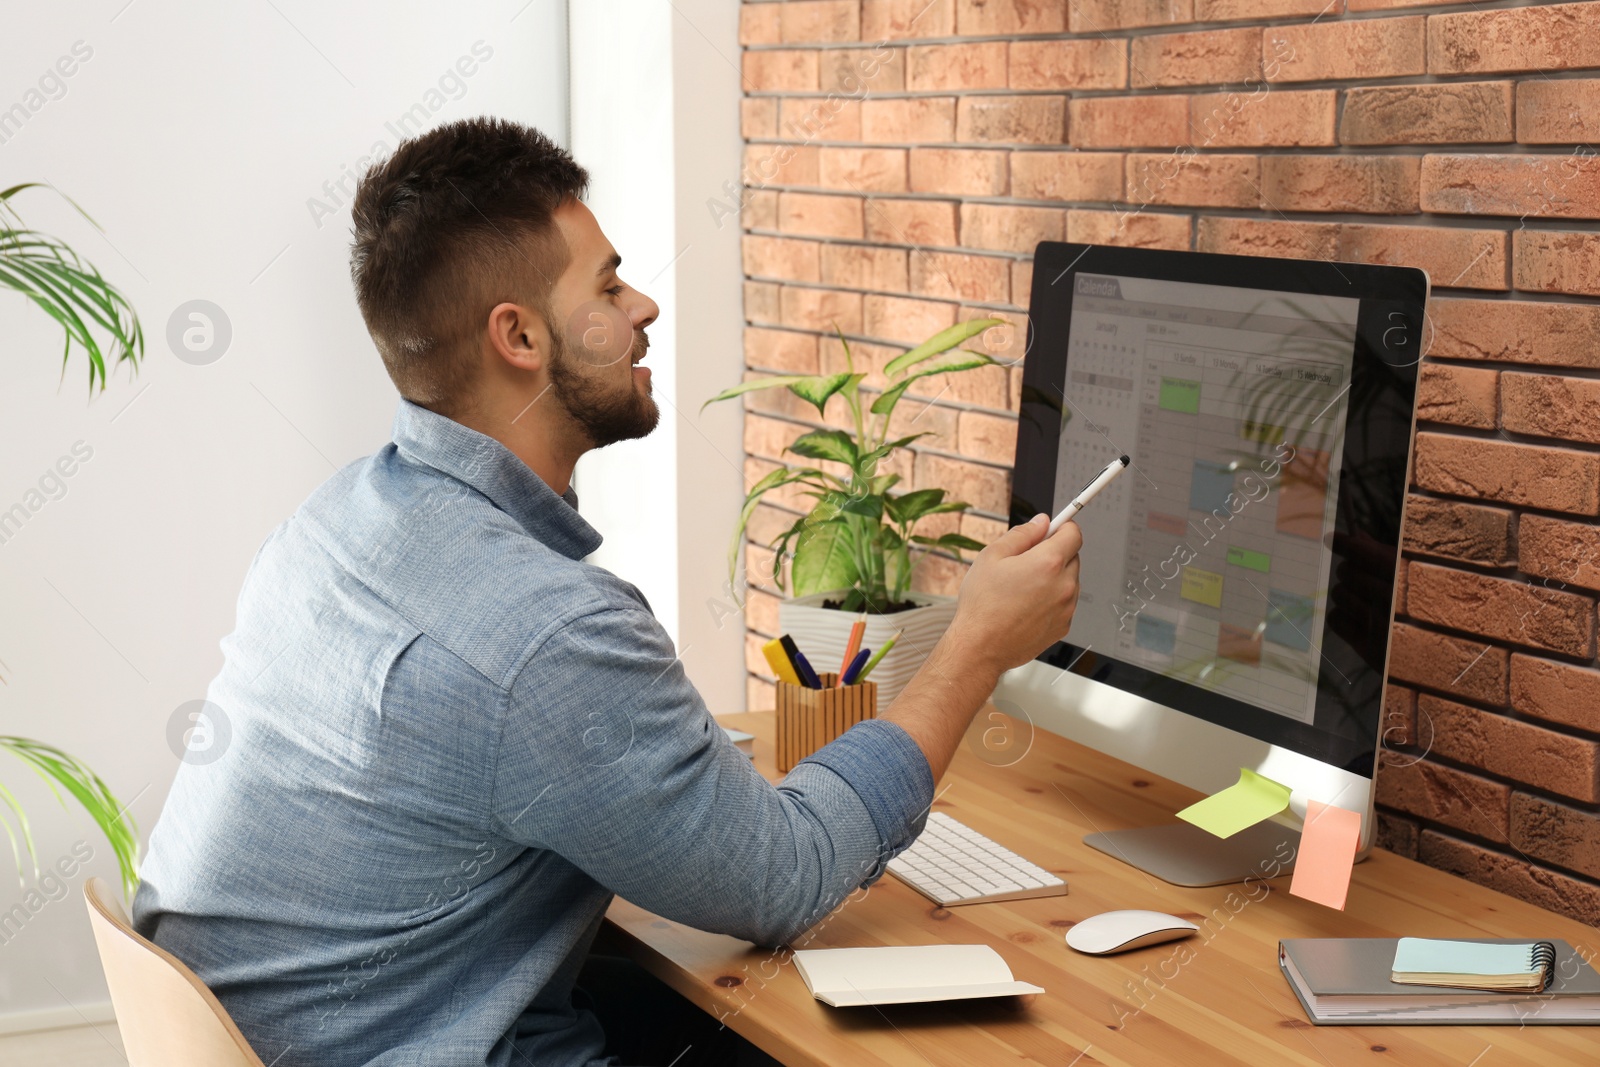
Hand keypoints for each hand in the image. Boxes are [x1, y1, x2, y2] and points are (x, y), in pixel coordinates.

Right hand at [947, 514, 1082, 675]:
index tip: (1053, 529)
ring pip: (1069, 581)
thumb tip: (1041, 523)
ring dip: (1053, 578)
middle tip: (1025, 562)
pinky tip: (1026, 606)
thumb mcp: (992, 556)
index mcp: (1048, 563)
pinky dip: (1051, 600)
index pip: (1074, 533)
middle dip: (1054, 554)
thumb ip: (1022, 534)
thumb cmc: (983, 605)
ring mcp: (1066, 608)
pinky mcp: (1063, 626)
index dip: (1062, 527)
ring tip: (1022, 589)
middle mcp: (1064, 585)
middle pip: (1072, 556)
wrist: (981, 647)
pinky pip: (1064, 603)